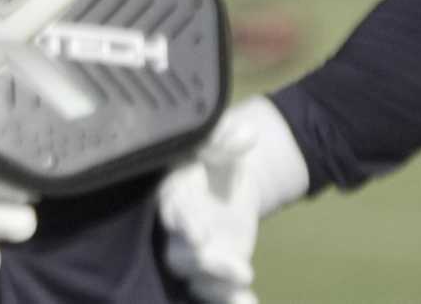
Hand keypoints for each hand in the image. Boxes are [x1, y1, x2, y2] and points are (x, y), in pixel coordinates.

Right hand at [156, 97, 309, 303]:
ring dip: (217, 287)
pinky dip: (231, 299)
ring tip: (242, 291)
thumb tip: (247, 134)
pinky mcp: (216, 268)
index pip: (171, 207)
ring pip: (195, 276)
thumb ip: (227, 137)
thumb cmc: (215, 156)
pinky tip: (250, 303)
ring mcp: (195, 251)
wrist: (226, 180)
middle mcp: (178, 226)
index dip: (181, 220)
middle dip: (201, 261)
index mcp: (174, 191)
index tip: (197, 230)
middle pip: (178, 251)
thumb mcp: (221, 141)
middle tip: (233, 266)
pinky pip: (217, 290)